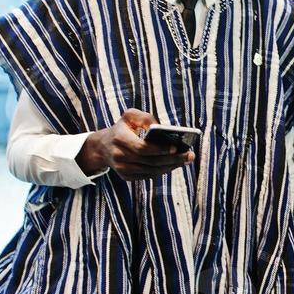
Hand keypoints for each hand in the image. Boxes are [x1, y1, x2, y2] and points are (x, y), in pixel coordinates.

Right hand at [78, 108, 193, 180]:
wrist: (104, 146)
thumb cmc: (123, 128)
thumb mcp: (130, 116)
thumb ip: (145, 118)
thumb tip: (161, 129)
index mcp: (119, 139)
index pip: (142, 148)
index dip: (159, 149)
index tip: (176, 147)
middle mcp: (119, 156)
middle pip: (150, 162)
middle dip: (172, 159)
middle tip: (189, 155)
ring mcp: (122, 169)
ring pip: (151, 171)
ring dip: (170, 166)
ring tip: (186, 159)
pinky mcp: (126, 177)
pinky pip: (148, 175)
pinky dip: (163, 170)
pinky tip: (175, 164)